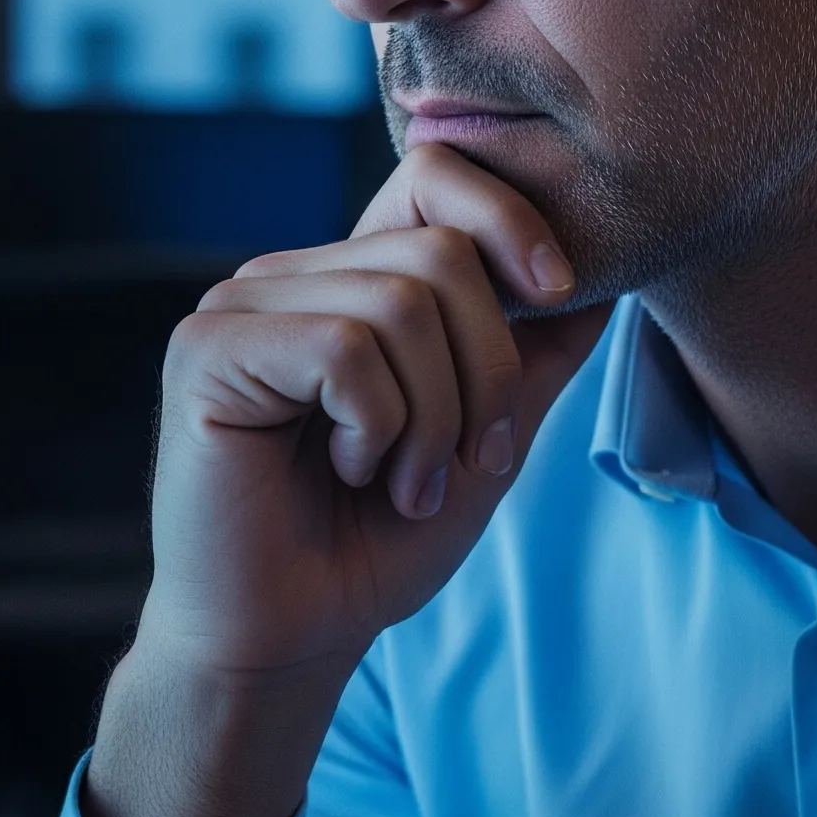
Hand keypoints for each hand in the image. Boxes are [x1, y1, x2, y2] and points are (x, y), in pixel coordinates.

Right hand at [85, 143, 611, 816]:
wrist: (287, 639)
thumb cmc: (373, 543)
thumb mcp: (483, 442)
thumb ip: (532, 359)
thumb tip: (609, 277)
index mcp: (348, 279)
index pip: (432, 177)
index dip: (510, 217)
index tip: (559, 291)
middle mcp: (289, 275)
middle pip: (440, 254)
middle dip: (487, 372)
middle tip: (457, 460)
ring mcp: (241, 305)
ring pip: (400, 304)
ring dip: (433, 418)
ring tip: (401, 481)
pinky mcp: (207, 350)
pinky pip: (342, 350)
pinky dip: (377, 426)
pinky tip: (350, 469)